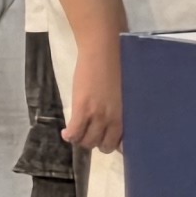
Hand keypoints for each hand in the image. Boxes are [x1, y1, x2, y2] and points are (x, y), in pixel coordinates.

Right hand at [60, 27, 121, 150]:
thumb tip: (121, 120)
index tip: (109, 141)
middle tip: (91, 134)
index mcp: (128, 115)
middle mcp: (115, 119)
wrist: (105, 51)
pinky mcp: (82, 108)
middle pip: (103, 146)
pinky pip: (74, 132)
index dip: (114, 145)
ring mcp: (98, 115)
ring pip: (87, 141)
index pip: (123, 144)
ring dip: (82, 140)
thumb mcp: (128, 94)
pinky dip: (69, 136)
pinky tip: (67, 133)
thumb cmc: (120, 67)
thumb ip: (124, 109)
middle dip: (97, 143)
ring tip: (79, 131)